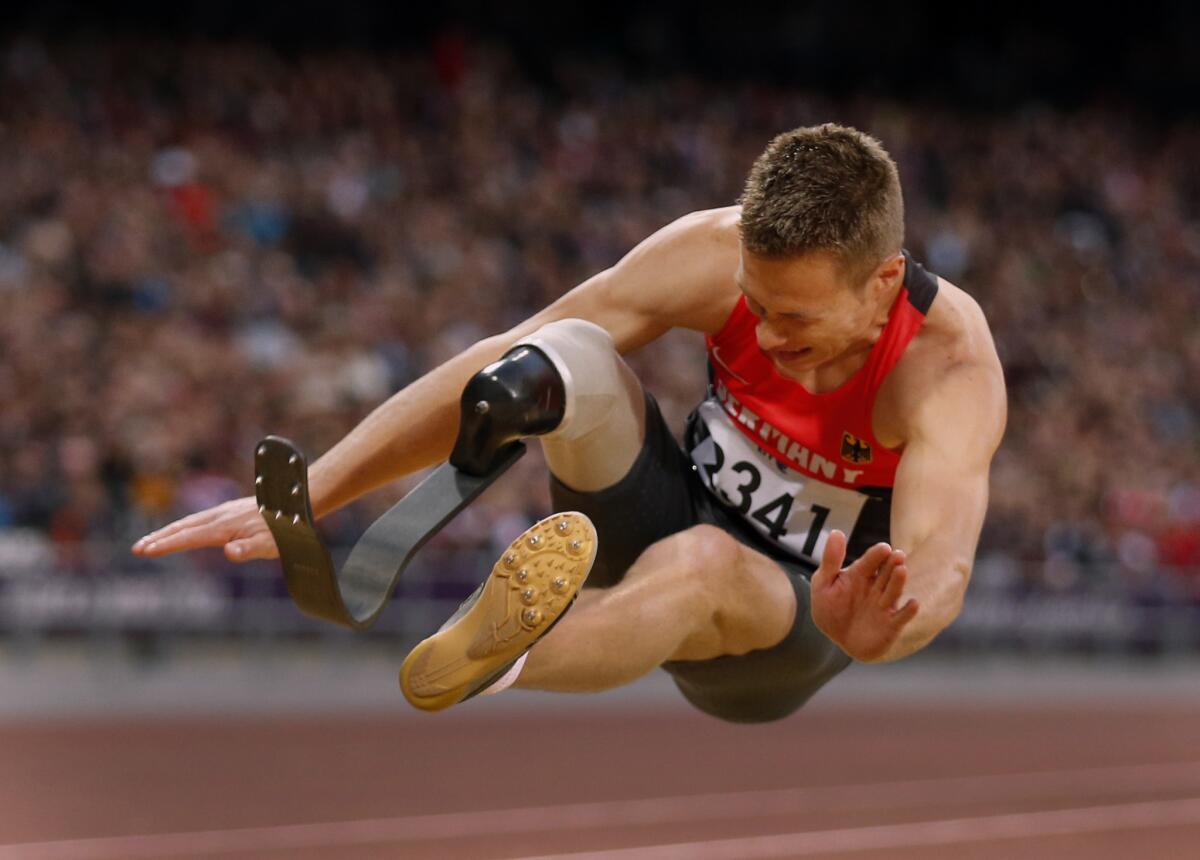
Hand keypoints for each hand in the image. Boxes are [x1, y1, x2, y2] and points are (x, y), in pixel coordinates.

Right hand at [131, 496, 278, 561]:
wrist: (297, 503)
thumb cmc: (285, 529)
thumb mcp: (271, 544)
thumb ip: (249, 549)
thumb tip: (229, 552)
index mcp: (225, 528)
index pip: (188, 538)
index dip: (166, 545)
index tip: (144, 551)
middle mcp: (220, 517)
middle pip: (183, 527)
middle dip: (159, 538)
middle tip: (138, 548)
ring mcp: (225, 511)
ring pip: (190, 521)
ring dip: (169, 531)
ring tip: (152, 541)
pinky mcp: (231, 510)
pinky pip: (201, 518)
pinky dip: (184, 525)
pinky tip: (184, 530)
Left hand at [810, 530, 918, 662]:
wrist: (838, 639)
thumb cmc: (830, 608)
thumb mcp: (824, 583)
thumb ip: (831, 560)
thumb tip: (837, 532)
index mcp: (860, 574)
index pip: (870, 561)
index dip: (876, 555)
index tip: (883, 548)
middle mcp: (876, 587)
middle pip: (885, 573)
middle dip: (891, 564)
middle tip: (898, 555)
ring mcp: (884, 606)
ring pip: (893, 591)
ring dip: (898, 582)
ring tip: (902, 570)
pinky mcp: (891, 625)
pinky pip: (901, 617)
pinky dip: (908, 611)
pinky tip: (914, 603)